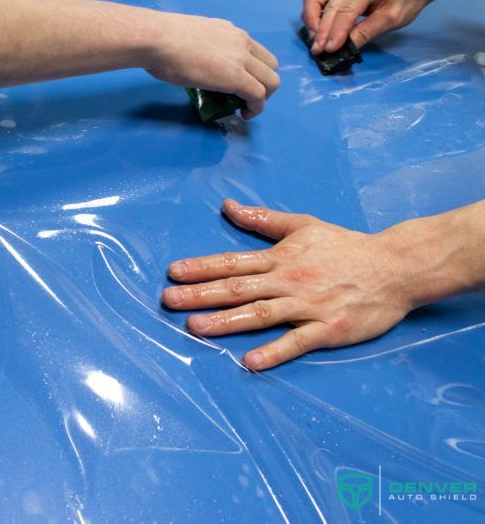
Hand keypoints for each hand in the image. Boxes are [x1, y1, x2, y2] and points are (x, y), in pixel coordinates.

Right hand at [144, 12, 278, 118]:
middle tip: (244, 96)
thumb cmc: (161, 40)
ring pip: (271, 81)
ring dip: (263, 97)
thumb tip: (196, 61)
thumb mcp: (190, 38)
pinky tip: (244, 114)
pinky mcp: (237, 77)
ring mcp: (241, 59)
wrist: (157, 40)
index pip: (255, 51)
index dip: (253, 70)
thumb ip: (201, 48)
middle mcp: (241, 41)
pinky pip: (258, 95)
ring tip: (245, 107)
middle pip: (270, 65)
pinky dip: (256, 108)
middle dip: (263, 83)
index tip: (239, 82)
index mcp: (229, 31)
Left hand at [162, 199, 420, 369]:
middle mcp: (289, 280)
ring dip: (227, 321)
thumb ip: (263, 220)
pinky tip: (250, 361)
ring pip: (261, 313)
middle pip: (238, 288)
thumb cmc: (347, 246)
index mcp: (281, 257)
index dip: (201, 267)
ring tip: (196, 327)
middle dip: (201, 294)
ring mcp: (308, 305)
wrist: (397, 266)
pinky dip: (274, 351)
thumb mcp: (303, 225)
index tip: (173, 272)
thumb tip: (228, 205)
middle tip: (169, 300)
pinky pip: (298, 341)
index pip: (233, 262)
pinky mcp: (329, 328)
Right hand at [302, 0, 434, 53]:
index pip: (346, 10)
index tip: (329, 49)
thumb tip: (344, 48)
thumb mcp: (391, 19)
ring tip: (315, 40)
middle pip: (328, 6)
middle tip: (318, 50)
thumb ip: (366, 32)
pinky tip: (318, 30)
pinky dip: (313, 15)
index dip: (336, 31)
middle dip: (321, 30)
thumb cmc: (406, 0)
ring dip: (311, 21)